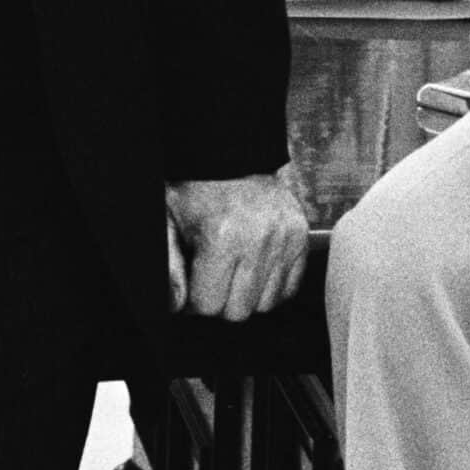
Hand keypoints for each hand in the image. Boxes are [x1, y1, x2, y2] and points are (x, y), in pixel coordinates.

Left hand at [165, 167, 308, 320]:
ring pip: (265, 305)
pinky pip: (288, 290)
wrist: (235, 158)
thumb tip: (176, 305)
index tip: (194, 281)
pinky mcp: (300, 239)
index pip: (208, 304)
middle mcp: (259, 238)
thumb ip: (169, 264)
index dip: (195, 298)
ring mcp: (284, 239)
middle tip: (214, 276)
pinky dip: (270, 287)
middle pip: (238, 311)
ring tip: (234, 270)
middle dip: (221, 300)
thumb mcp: (171, 220)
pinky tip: (255, 268)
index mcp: (222, 235)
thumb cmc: (198, 191)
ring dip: (247, 296)